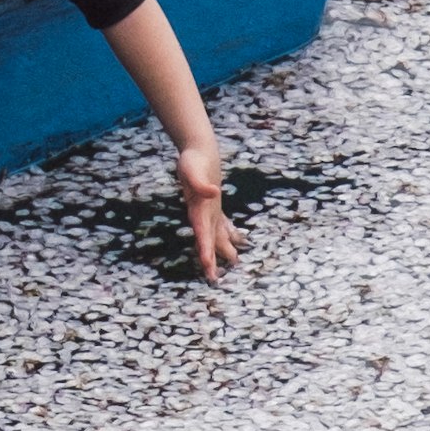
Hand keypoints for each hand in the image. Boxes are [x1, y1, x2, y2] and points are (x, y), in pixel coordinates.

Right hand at [174, 134, 236, 281]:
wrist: (195, 151)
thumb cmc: (192, 161)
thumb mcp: (193, 169)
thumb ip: (200, 183)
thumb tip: (213, 192)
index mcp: (197, 210)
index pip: (201, 234)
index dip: (204, 250)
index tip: (207, 265)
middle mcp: (202, 214)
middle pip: (206, 241)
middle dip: (210, 259)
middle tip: (213, 279)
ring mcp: (208, 211)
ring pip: (216, 235)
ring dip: (223, 249)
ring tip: (233, 263)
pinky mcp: (214, 205)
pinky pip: (221, 224)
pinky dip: (228, 234)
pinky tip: (237, 241)